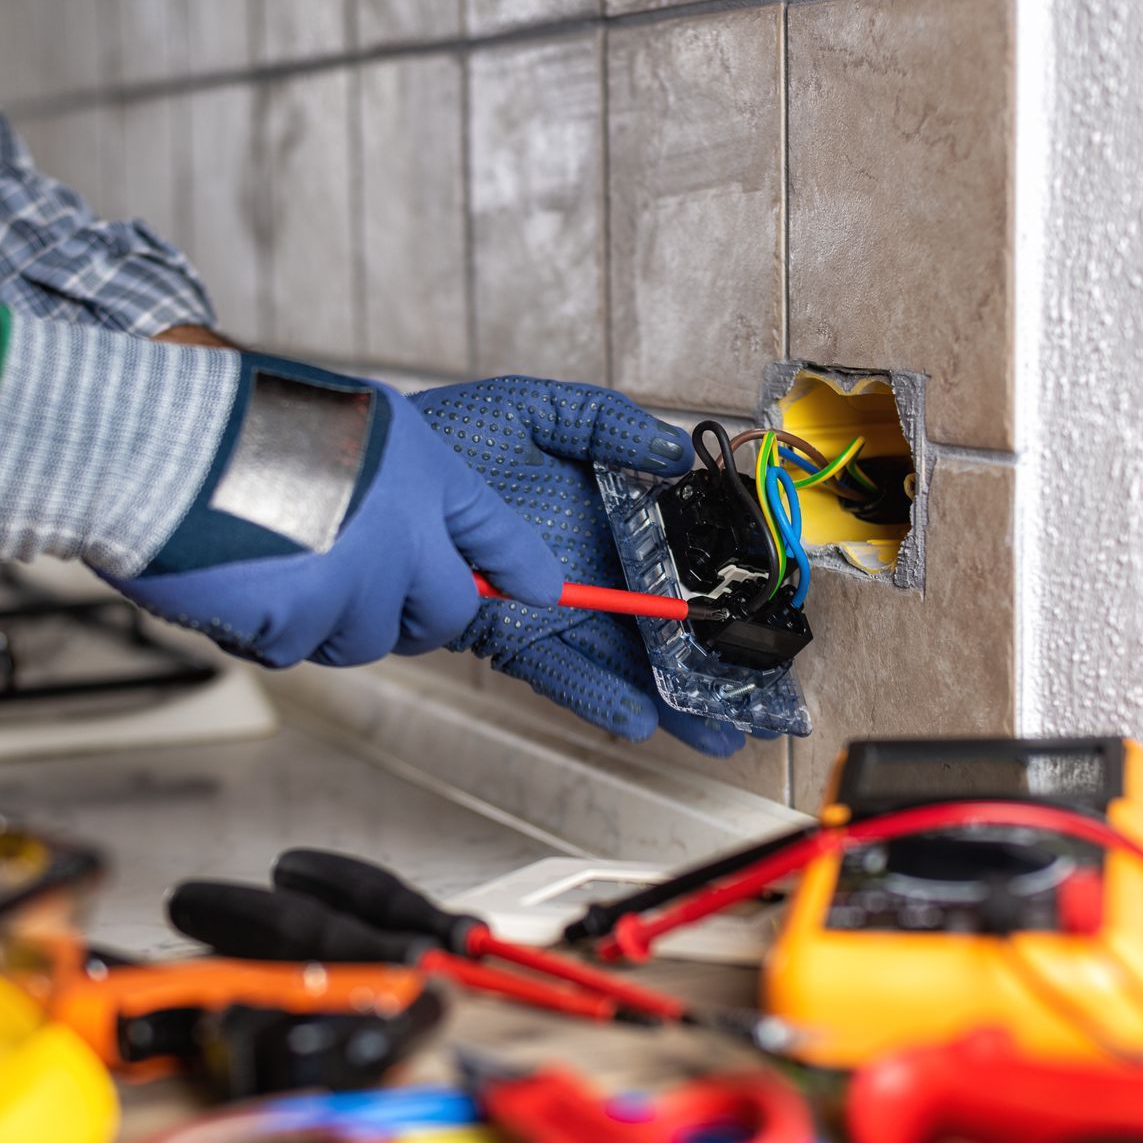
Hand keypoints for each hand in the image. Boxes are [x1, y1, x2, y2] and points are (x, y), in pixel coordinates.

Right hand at [109, 356, 564, 666]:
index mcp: (416, 471)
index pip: (494, 533)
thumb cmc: (238, 420)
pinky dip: (267, 626)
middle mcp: (399, 532)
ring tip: (280, 560)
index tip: (537, 589)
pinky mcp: (298, 624)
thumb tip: (420, 547)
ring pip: (365, 638)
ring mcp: (351, 583)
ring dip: (330, 617)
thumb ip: (397, 482)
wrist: (161, 442)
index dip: (518, 568)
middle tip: (364, 585)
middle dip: (412, 612)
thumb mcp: (348, 421)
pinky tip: (240, 576)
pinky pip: (297, 648)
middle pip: (443, 614)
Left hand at [410, 376, 745, 756]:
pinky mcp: (508, 637)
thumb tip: (673, 451)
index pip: (676, 561)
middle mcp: (587, 571)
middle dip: (711, 670)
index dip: (719, 592)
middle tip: (765, 706)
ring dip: (670, 700)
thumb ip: (605, 422)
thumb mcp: (536, 410)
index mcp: (604, 519)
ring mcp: (551, 610)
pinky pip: (559, 672)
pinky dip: (596, 696)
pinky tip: (637, 718)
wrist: (376, 477)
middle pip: (660, 628)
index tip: (763, 620)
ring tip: (719, 732)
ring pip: (622, 662)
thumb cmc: (452, 438)